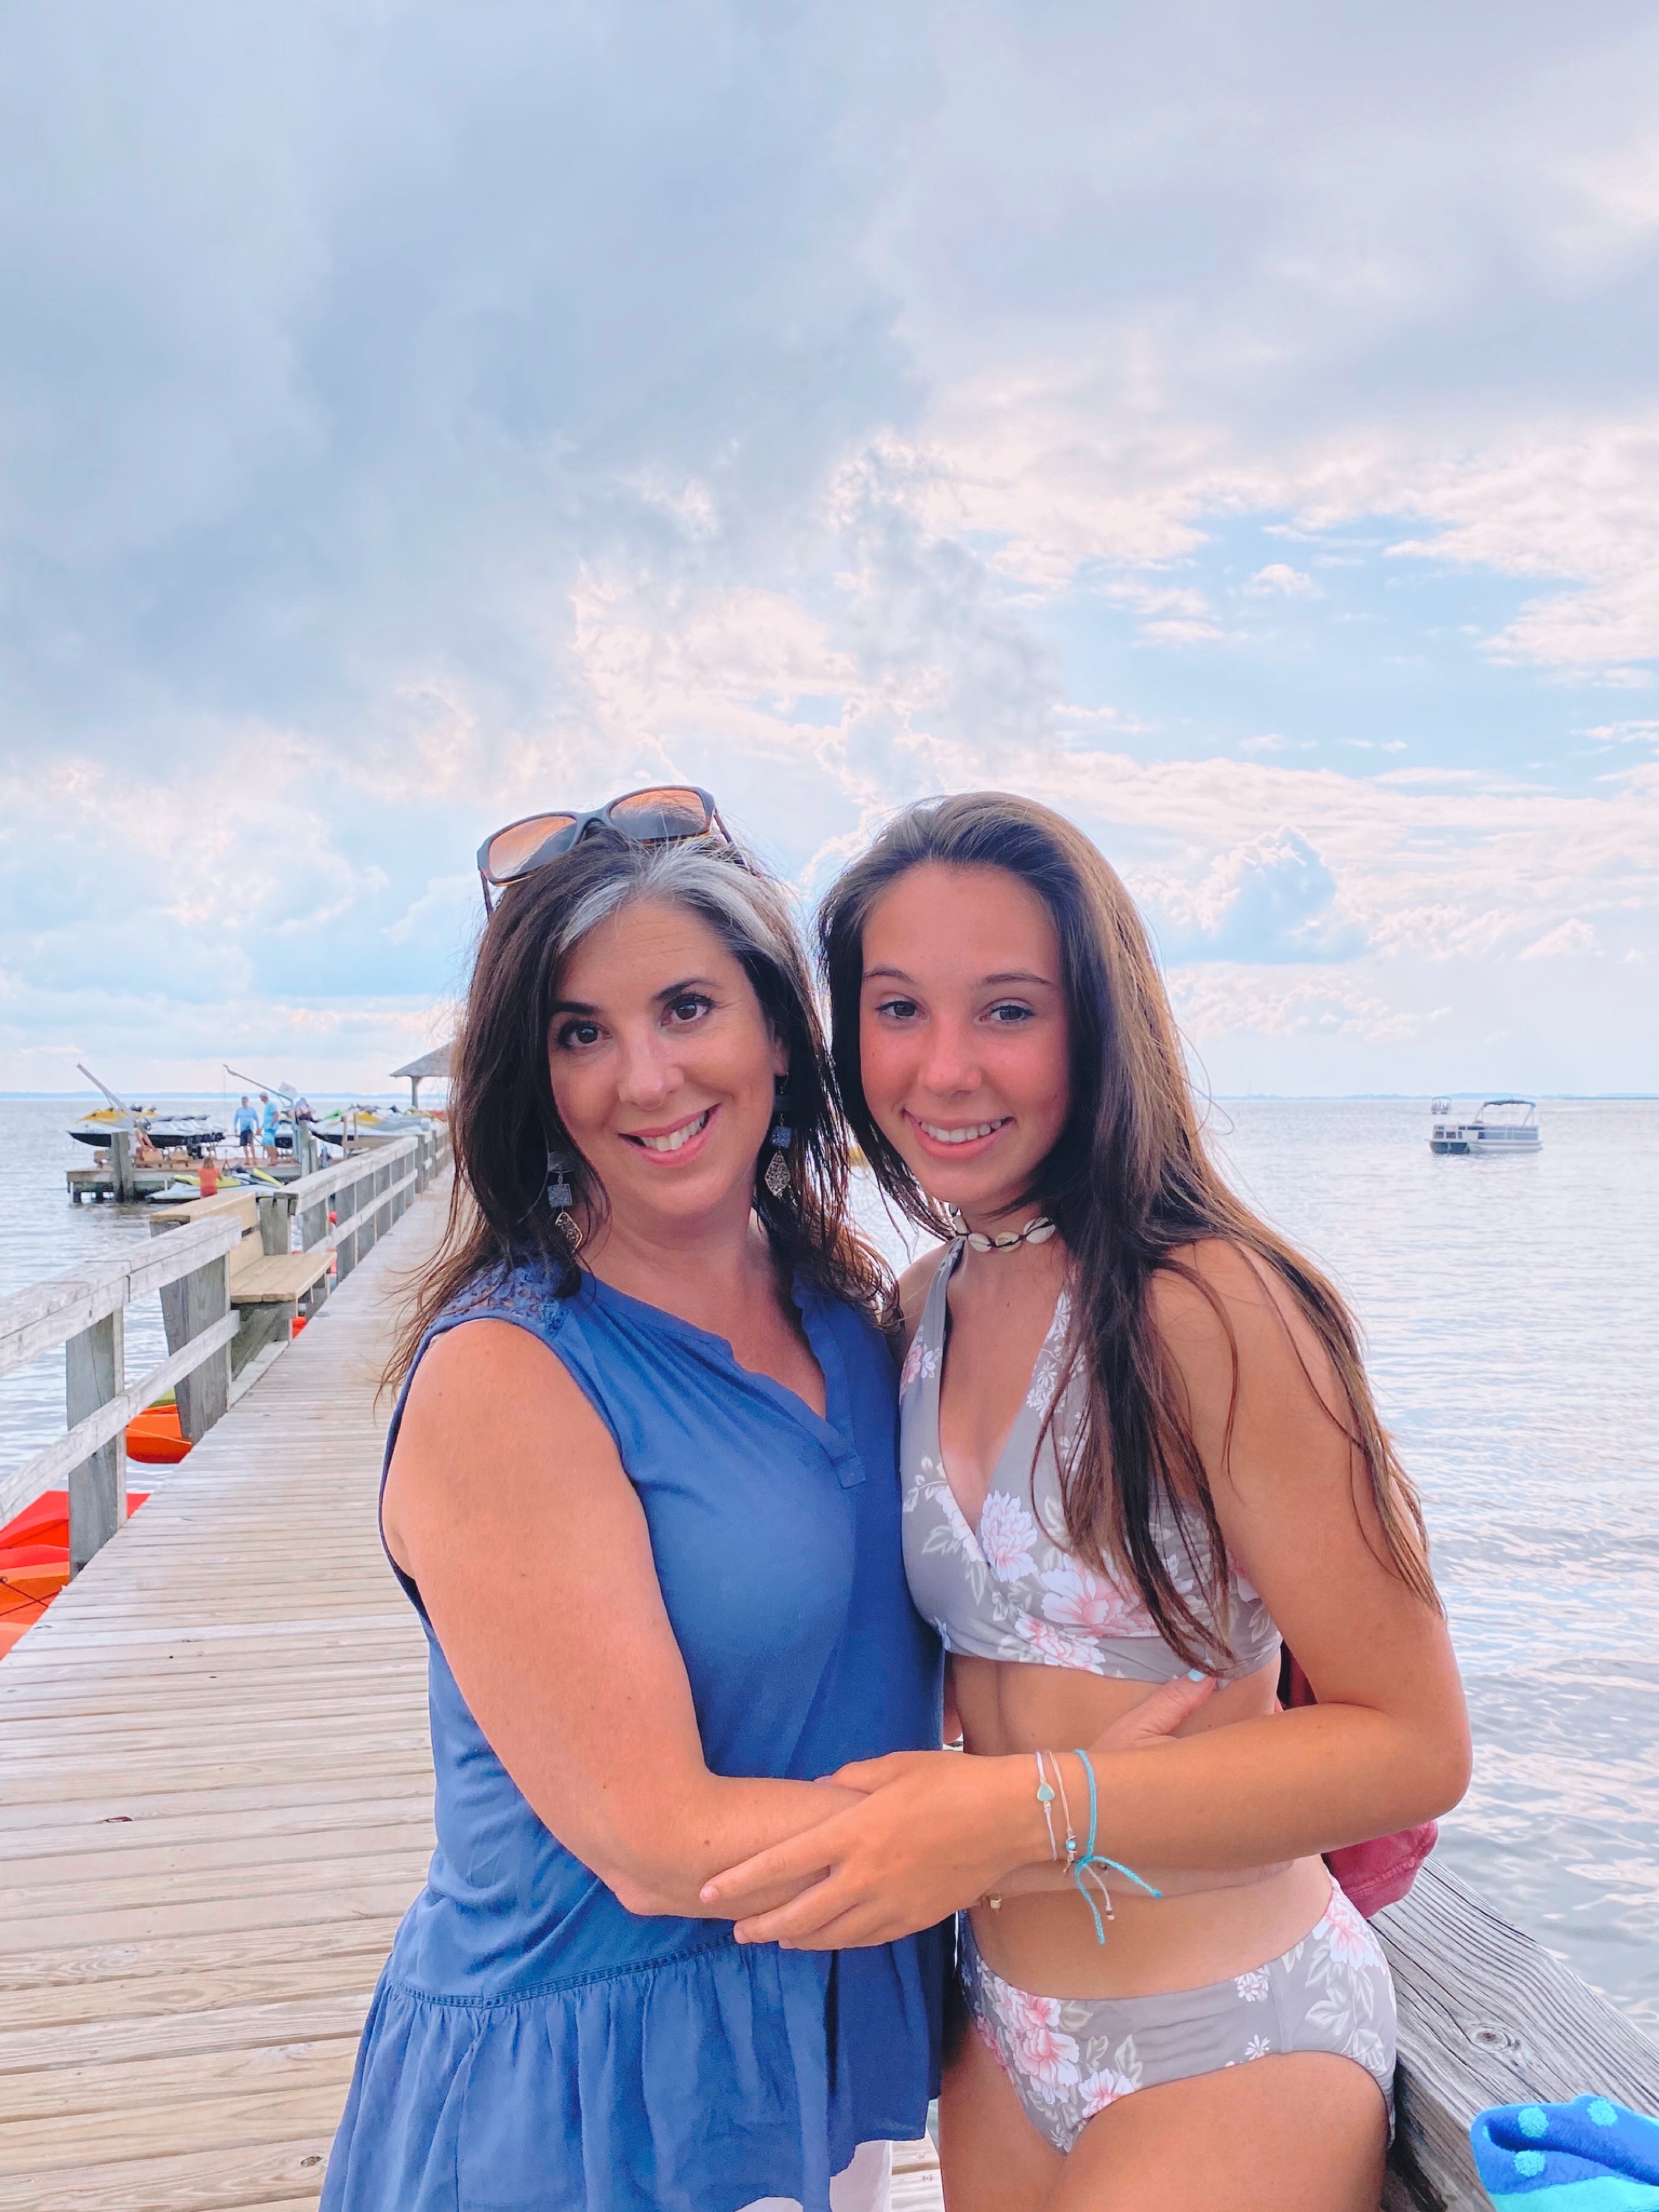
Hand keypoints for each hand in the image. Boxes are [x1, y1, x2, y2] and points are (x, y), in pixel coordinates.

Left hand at [699, 1671, 1214, 1949]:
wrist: (1007, 1818)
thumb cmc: (950, 1781)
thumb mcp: (894, 1766)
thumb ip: (850, 1780)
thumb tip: (822, 1793)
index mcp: (852, 1833)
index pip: (781, 1864)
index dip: (740, 1881)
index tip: (708, 1892)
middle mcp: (864, 1876)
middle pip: (797, 1912)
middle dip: (759, 1923)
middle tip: (733, 1930)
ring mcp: (890, 1904)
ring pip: (829, 1934)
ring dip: (795, 1938)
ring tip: (771, 1937)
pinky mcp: (914, 1919)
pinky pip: (865, 1939)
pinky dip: (837, 1942)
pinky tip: (824, 1940)